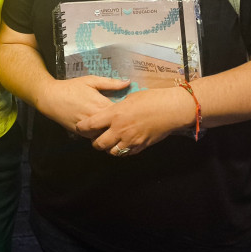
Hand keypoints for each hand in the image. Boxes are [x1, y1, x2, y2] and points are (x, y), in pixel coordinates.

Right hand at [35, 76, 128, 135]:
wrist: (50, 98)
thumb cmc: (71, 87)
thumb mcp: (91, 80)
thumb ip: (110, 83)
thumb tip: (127, 82)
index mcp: (100, 104)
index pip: (120, 114)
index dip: (129, 114)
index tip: (134, 112)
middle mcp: (95, 118)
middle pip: (115, 128)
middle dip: (122, 126)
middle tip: (130, 123)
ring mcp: (87, 128)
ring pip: (105, 136)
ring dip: (112, 134)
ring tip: (119, 130)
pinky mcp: (80, 133)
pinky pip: (94, 138)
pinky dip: (101, 136)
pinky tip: (105, 133)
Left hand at [75, 87, 193, 156]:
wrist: (170, 109)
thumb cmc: (151, 99)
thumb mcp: (129, 98)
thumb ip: (117, 107)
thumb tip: (111, 110)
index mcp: (115, 114)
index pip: (91, 125)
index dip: (82, 127)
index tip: (80, 126)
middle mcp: (120, 129)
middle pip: (99, 143)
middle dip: (95, 142)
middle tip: (96, 137)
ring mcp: (130, 140)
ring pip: (112, 152)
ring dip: (109, 148)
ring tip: (110, 142)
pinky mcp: (140, 146)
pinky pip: (126, 153)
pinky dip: (122, 150)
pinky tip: (123, 144)